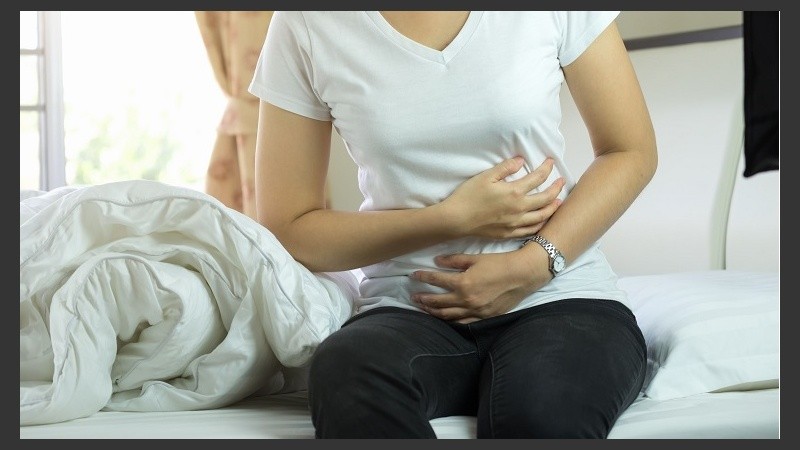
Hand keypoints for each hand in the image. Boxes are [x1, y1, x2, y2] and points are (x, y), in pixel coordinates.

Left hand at [410, 250, 550, 323]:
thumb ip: (455, 261)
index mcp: (463, 284)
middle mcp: (466, 300)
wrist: (523, 275)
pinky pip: (463, 322)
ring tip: (424, 308)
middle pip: (438, 302)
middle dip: (424, 299)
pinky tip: (444, 319)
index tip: (414, 275)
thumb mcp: (475, 258)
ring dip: (433, 312)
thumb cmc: (500, 263)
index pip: (437, 280)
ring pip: (448, 315)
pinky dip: (451, 321)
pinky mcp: (484, 317)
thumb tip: (437, 261)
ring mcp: (475, 311)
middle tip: (413, 297)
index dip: (424, 277)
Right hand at [442, 156, 563, 239]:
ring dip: (553, 207)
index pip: (538, 178)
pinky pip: (531, 230)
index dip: (547, 168)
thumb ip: (505, 168)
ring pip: (542, 216)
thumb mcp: (485, 176)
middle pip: (546, 198)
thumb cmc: (468, 196)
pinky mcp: (509, 233)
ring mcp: (515, 223)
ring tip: (558, 201)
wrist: (456, 220)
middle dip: (556, 188)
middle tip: (562, 181)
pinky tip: (543, 220)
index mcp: (514, 192)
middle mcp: (519, 209)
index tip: (551, 162)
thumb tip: (521, 160)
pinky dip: (541, 224)